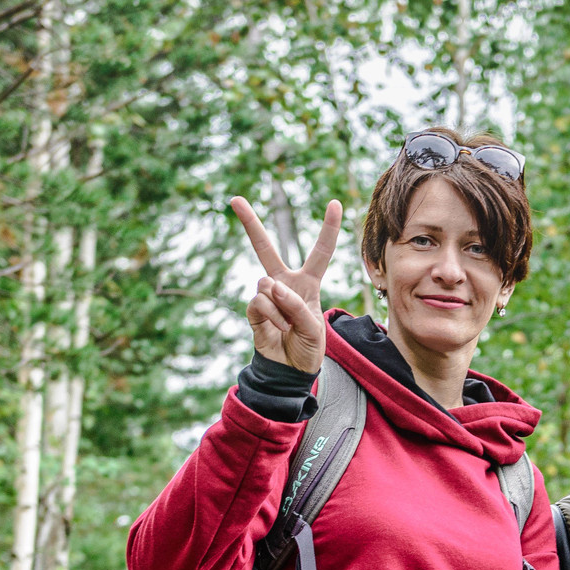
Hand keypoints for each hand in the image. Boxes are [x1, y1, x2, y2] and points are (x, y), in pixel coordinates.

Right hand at [231, 195, 342, 374]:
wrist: (289, 370)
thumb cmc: (308, 348)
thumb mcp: (314, 329)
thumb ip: (297, 307)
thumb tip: (271, 287)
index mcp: (308, 283)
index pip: (320, 252)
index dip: (329, 228)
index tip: (335, 203)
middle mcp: (284, 283)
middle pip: (265, 248)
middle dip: (249, 223)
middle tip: (234, 199)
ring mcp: (267, 295)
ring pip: (268, 285)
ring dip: (282, 309)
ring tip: (289, 326)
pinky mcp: (253, 309)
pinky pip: (260, 303)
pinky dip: (273, 318)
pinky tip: (278, 330)